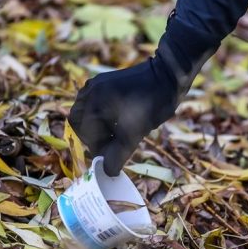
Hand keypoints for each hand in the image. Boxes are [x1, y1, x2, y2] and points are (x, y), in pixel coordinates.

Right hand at [69, 55, 181, 176]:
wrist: (167, 75)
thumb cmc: (151, 105)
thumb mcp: (134, 134)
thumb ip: (118, 156)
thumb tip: (108, 173)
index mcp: (92, 103)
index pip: (85, 134)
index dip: (98, 149)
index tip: (113, 156)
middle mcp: (89, 91)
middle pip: (80, 123)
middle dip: (94, 137)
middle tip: (112, 145)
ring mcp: (96, 84)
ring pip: (86, 113)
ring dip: (97, 126)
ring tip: (117, 133)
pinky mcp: (104, 81)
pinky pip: (94, 102)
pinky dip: (102, 115)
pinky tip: (118, 120)